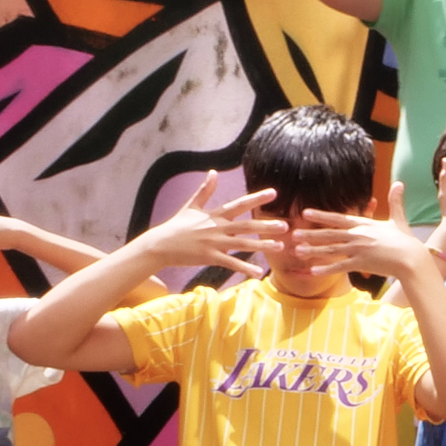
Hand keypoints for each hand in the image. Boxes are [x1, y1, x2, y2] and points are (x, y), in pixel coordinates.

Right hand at [144, 183, 282, 277]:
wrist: (160, 245)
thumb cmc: (176, 226)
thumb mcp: (191, 206)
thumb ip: (204, 190)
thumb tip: (213, 172)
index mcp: (214, 215)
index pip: (239, 205)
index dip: (256, 198)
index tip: (274, 193)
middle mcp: (217, 228)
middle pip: (246, 226)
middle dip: (266, 225)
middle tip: (285, 225)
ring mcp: (214, 243)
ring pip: (242, 245)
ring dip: (262, 246)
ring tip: (279, 246)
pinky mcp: (210, 257)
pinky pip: (231, 263)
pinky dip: (244, 268)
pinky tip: (258, 273)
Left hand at [292, 185, 434, 279]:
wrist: (412, 258)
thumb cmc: (406, 241)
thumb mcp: (399, 219)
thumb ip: (395, 202)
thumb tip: (400, 183)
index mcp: (364, 224)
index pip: (338, 218)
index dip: (321, 215)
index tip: (306, 212)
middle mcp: (358, 235)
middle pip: (329, 233)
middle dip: (310, 233)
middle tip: (294, 233)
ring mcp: (358, 249)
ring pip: (330, 249)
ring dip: (312, 250)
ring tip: (297, 250)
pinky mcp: (361, 263)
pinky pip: (340, 266)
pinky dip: (326, 269)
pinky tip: (313, 271)